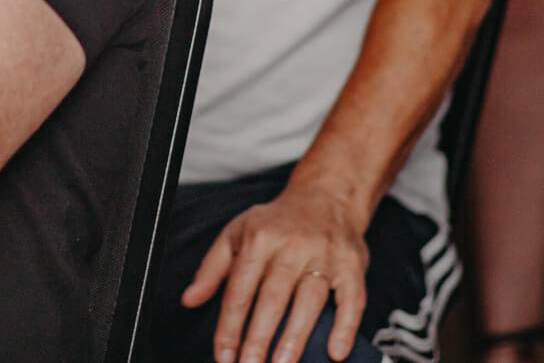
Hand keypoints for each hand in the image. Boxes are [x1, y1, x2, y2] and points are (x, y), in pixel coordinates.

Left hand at [180, 179, 368, 362]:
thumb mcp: (236, 233)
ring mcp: (324, 256)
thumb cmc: (277, 222)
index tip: (224, 356)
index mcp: (259, 240)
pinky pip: (351, 300)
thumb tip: (190, 299)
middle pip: (272, 299)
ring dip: (295, 338)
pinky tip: (336, 352)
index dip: (230, 326)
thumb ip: (212, 268)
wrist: (326, 196)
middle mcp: (291, 247)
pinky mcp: (352, 266)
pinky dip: (345, 327)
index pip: (239, 290)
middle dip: (259, 338)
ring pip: (308, 302)